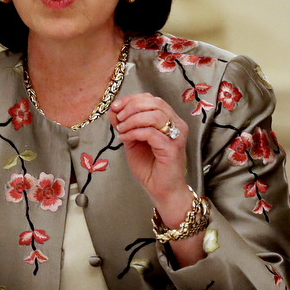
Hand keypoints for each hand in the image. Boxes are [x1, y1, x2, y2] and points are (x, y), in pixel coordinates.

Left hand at [107, 93, 189, 207]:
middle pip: (154, 103)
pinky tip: (125, 138)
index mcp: (169, 120)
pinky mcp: (172, 148)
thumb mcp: (133, 141)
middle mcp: (176, 124)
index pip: (151, 99)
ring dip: (132, 119)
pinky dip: (134, 132)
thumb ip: (125, 125)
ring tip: (121, 129)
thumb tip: (113, 110)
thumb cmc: (151, 167)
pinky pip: (151, 133)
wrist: (162, 191)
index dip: (131, 99)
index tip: (115, 106)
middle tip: (118, 118)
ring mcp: (176, 135)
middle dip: (131, 107)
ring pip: (154, 115)